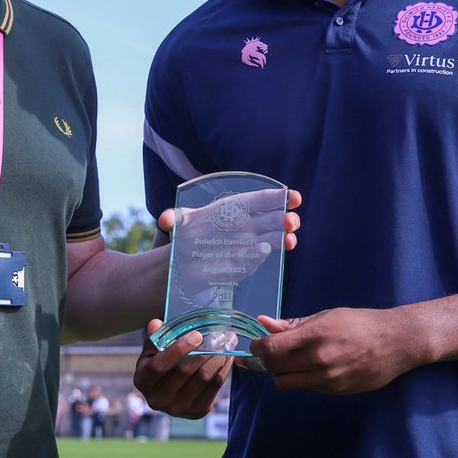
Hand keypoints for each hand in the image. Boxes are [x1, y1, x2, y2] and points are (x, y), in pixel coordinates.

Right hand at [134, 319, 233, 418]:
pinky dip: (223, 371)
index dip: (178, 349)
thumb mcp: (152, 350)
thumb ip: (155, 337)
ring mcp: (177, 408)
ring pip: (203, 379)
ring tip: (226, 344)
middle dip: (204, 351)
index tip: (196, 335)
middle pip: (184, 372)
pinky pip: (214, 388)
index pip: (159, 366)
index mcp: (143, 381)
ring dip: (217, 359)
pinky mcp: (196, 412)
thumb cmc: (159, 364)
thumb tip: (156, 324)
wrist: (167, 391)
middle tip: (218, 336)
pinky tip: (227, 358)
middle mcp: (157, 399)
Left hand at [156, 188, 301, 251]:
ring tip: (290, 240)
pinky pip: (260, 257)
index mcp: (237, 207)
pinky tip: (271, 252)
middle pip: (273, 218)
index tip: (293, 197)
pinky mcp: (248, 261)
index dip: (278, 197)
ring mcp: (251, 242)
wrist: (185, 261)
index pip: (261, 199)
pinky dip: (267, 253)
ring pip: (274, 237)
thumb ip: (172, 219)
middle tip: (291, 221)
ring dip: (284, 237)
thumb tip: (164, 220)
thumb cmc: (188, 234)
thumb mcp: (179, 223)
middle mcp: (248, 223)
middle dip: (286, 219)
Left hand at [250, 308, 420, 394]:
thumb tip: (263, 323)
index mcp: (315, 335)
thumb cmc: (360, 323)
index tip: (255, 344)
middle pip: (273, 369)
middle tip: (264, 354)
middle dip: (263, 362)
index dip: (256, 348)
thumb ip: (292, 324)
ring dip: (279, 373)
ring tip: (287, 362)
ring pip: (285, 384)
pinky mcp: (335, 391)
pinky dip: (301, 378)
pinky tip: (311, 367)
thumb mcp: (326, 316)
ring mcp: (327, 379)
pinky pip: (306, 387)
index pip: (270, 348)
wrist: (396, 342)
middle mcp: (319, 360)